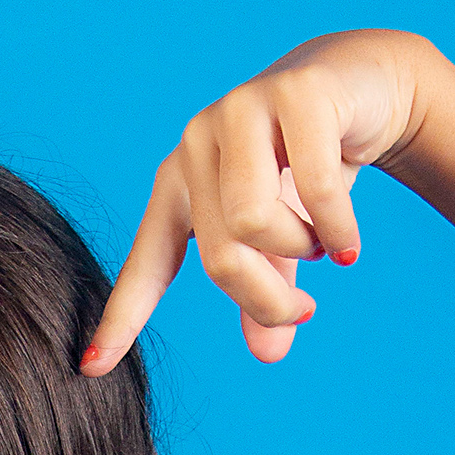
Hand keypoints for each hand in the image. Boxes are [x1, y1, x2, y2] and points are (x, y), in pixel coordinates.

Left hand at [84, 29, 442, 369]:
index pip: (147, 262)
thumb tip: (268, 353)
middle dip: (267, 300)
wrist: (364, 84)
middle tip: (303, 311)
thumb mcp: (282, 240)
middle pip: (221, 258)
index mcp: (178, 184)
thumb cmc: (310, 165)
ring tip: (323, 248)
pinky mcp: (294, 92)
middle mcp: (197, 144)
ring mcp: (240, 111)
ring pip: (253, 222)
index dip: (122, 317)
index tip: (90, 369)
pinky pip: (314, 188)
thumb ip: (267, 291)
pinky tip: (349, 246)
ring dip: (300, 252)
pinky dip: (337, 230)